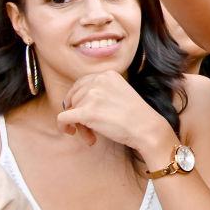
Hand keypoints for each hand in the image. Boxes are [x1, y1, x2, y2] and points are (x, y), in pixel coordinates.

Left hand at [57, 72, 175, 166]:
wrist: (146, 128)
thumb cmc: (135, 116)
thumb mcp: (120, 92)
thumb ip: (101, 90)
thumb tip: (72, 102)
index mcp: (108, 74)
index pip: (81, 84)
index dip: (79, 99)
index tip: (84, 111)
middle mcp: (99, 81)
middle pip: (74, 97)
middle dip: (78, 112)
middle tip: (89, 126)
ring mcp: (92, 96)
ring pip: (70, 109)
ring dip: (78, 124)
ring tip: (92, 135)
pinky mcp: (86, 112)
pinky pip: (63, 118)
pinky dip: (63, 126)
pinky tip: (70, 132)